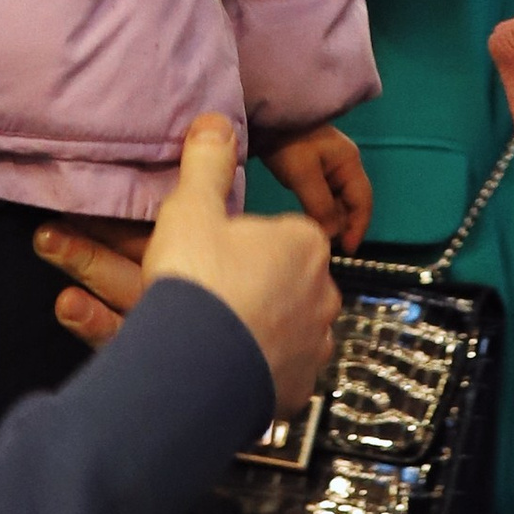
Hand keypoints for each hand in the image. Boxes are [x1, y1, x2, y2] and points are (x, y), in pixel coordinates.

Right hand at [45, 115, 336, 418]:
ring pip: (285, 329)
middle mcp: (322, 294)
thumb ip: (206, 164)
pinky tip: (224, 370)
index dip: (243, 242)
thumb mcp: (191, 209)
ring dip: (257, 330)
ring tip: (214, 335)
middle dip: (254, 287)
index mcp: (304, 244)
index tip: (213, 254)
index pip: (281, 233)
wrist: (194, 369)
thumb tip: (216, 122)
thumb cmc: (197, 281)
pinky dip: (255, 371)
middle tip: (208, 295)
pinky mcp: (298, 391)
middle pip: (286, 281)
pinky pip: (278, 373)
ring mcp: (313, 346)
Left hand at [253, 122, 372, 253]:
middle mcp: (345, 165)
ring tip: (321, 240)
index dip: (358, 227)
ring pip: (339, 201)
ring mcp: (331, 167)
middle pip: (352, 202)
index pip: (363, 201)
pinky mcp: (316, 170)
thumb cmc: (286, 143)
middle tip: (330, 249)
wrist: (264, 121)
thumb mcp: (303, 174)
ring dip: (333, 220)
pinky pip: (326, 197)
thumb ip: (320, 204)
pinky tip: (313, 224)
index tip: (347, 250)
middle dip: (344, 226)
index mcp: (349, 162)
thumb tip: (332, 233)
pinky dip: (322, 212)